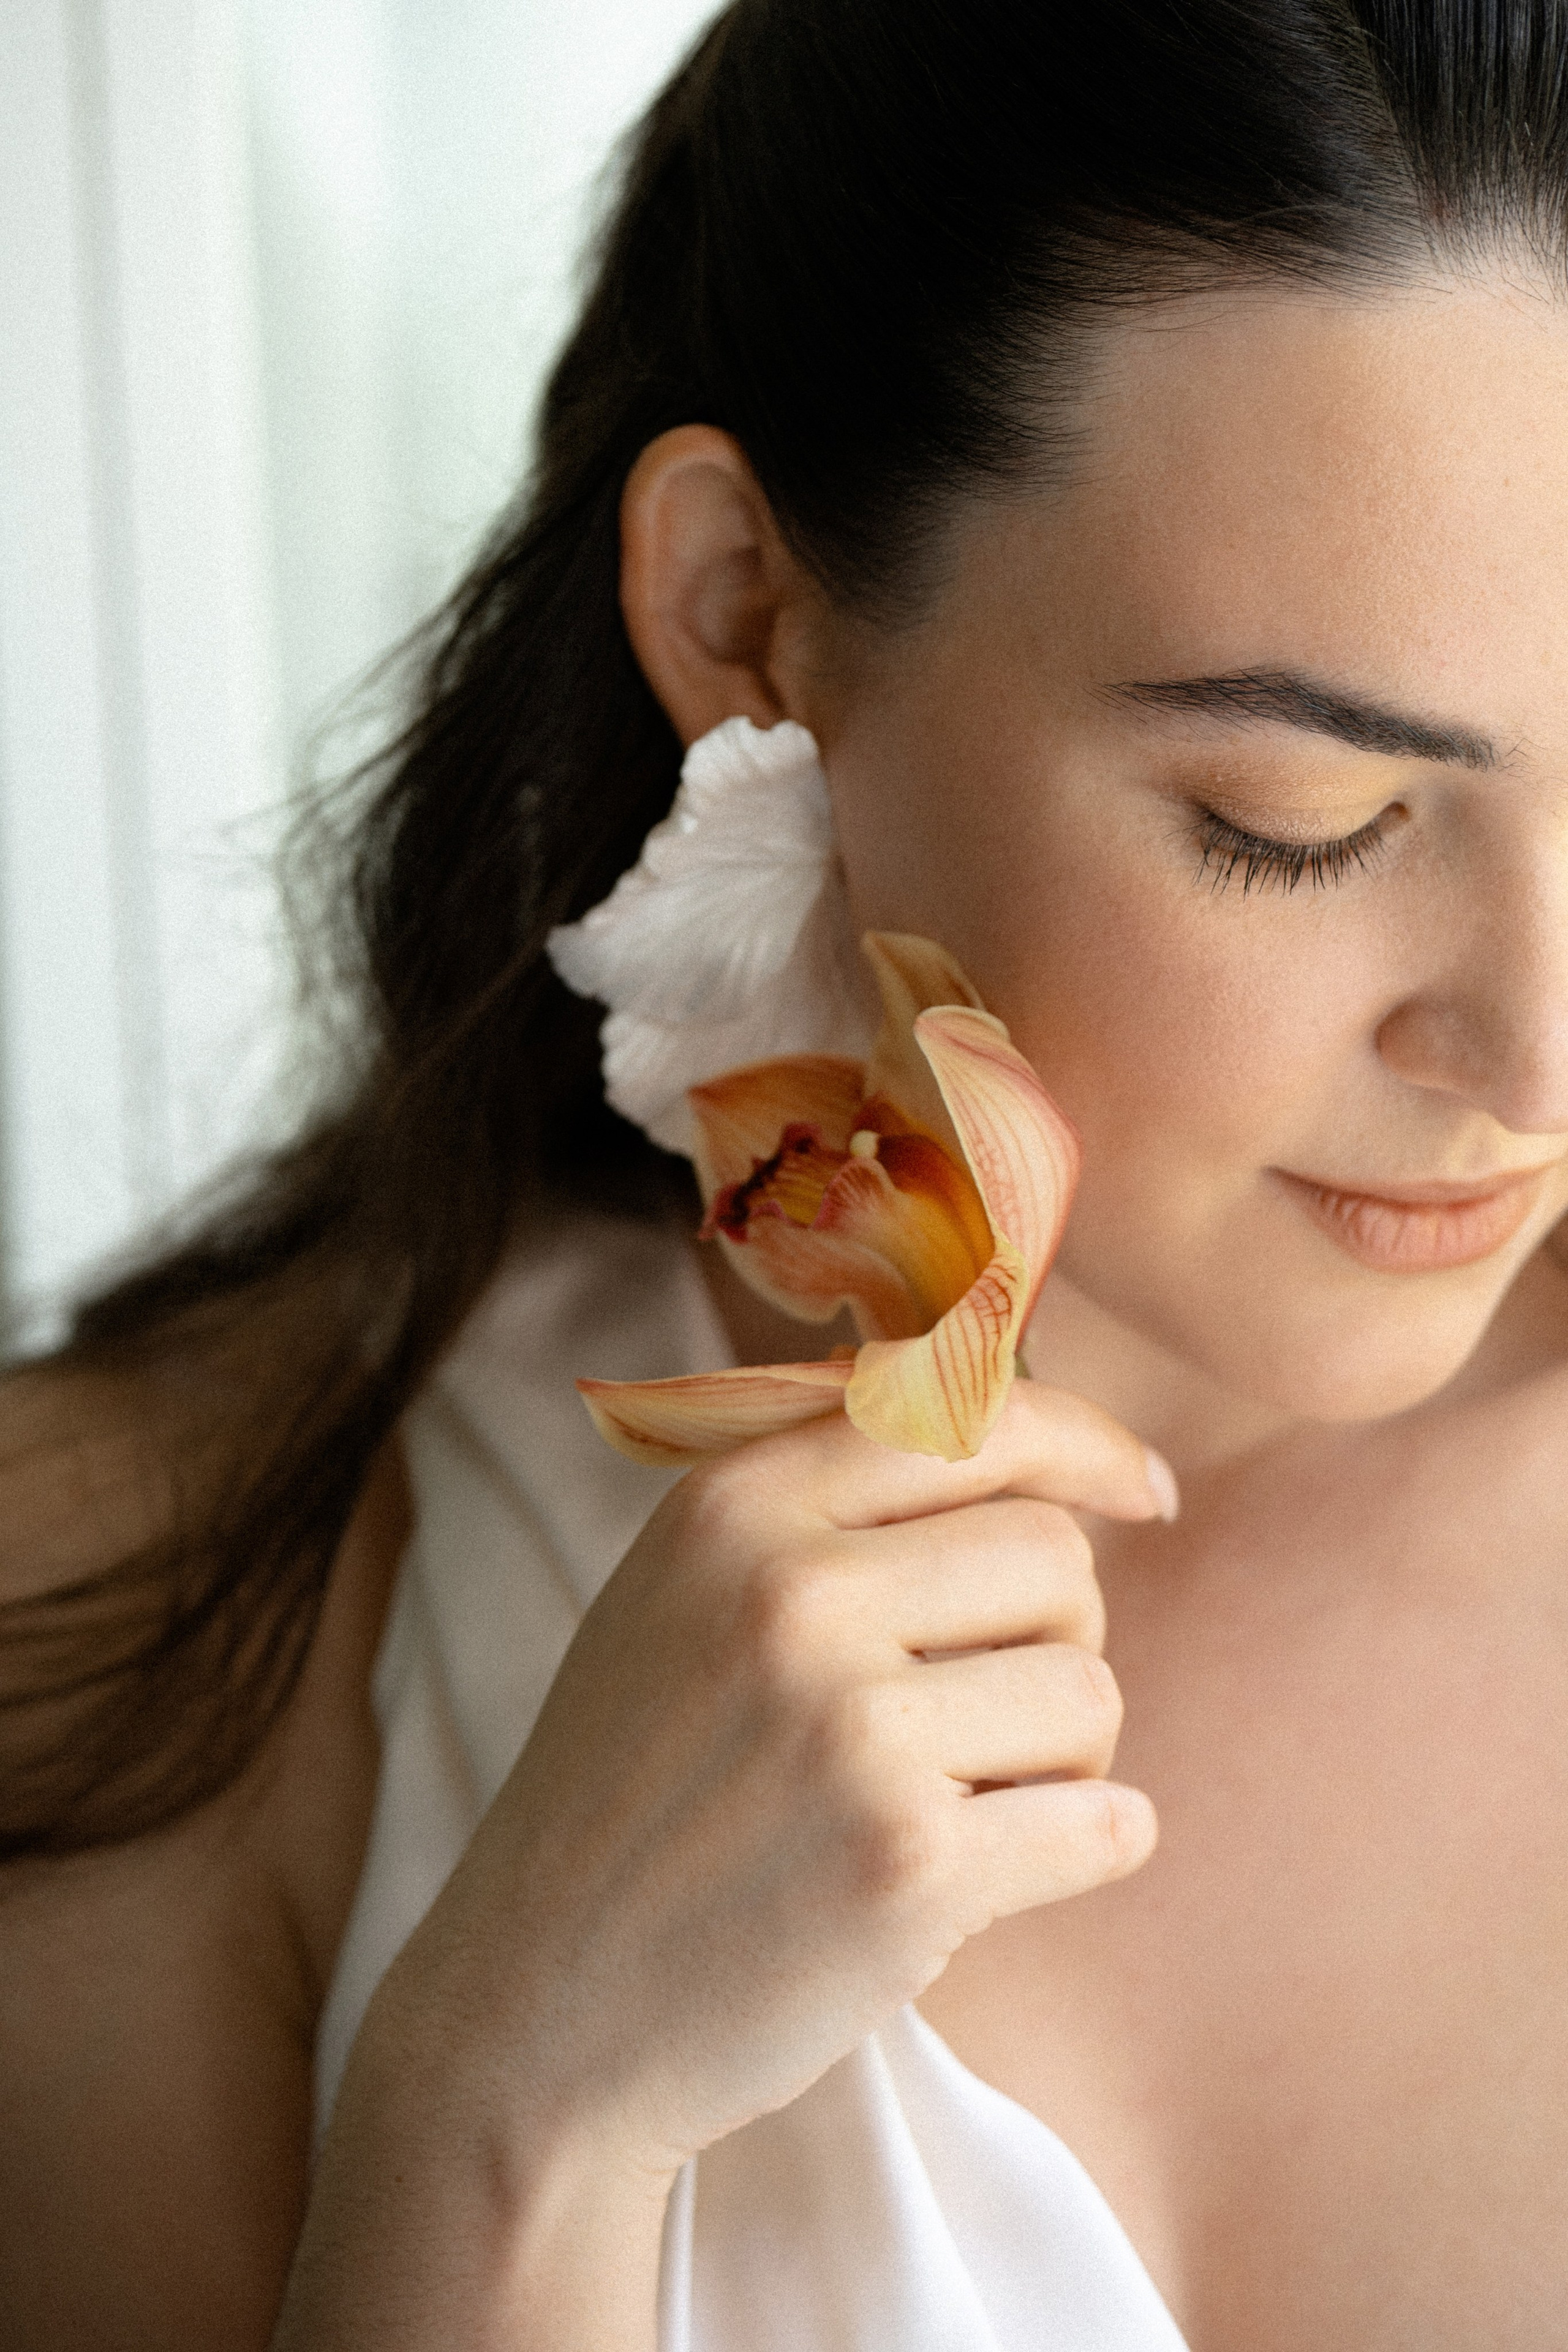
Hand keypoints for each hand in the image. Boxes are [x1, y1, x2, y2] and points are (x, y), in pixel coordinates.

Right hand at [371, 1380, 1171, 2180]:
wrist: (541, 2005)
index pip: (973, 1415)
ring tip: (957, 1803)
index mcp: (736, 1506)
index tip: (1140, 1490)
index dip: (1084, 1447)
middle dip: (1051, 1635)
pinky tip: (997, 1875)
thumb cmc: (635, 1791)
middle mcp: (792, 1594)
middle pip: (1054, 1559)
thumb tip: (1018, 1429)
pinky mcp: (910, 1866)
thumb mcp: (682, 1593)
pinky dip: (1086, 1850)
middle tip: (974, 1715)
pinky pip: (1111, 1825)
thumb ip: (823, 1501)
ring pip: (1092, 1693)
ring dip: (1062, 1759)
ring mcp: (851, 1731)